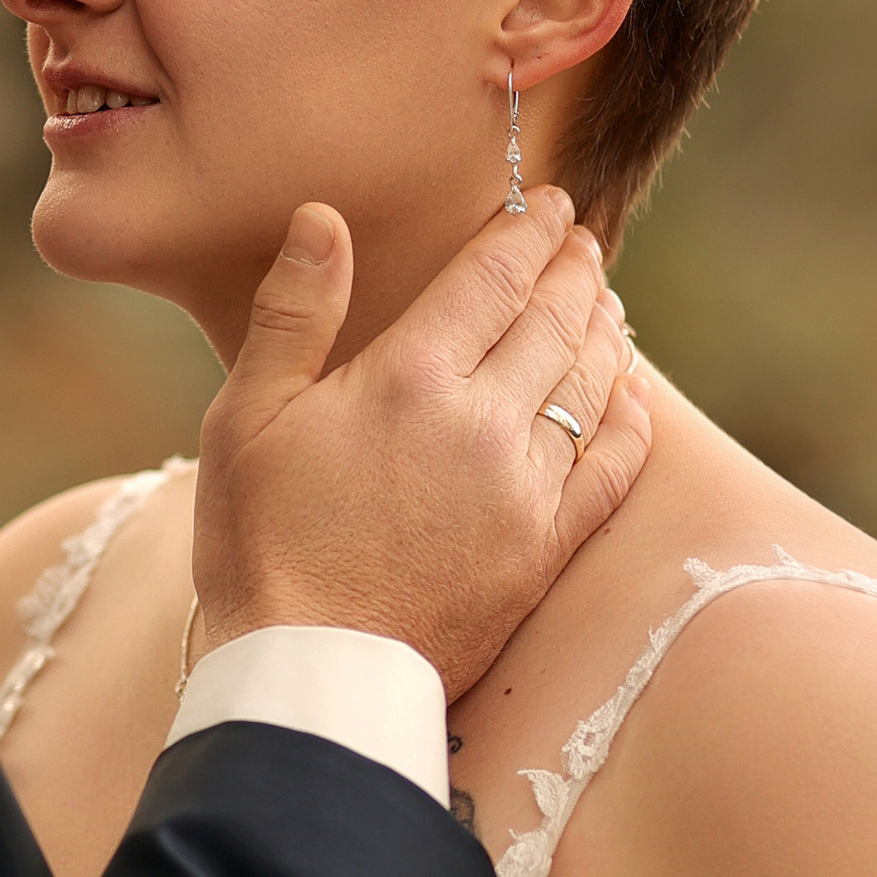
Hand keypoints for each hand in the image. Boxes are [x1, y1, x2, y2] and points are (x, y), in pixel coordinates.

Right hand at [192, 191, 649, 700]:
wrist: (311, 672)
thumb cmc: (261, 544)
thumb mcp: (246, 417)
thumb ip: (293, 312)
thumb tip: (323, 219)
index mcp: (411, 377)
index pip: (493, 277)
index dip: (526, 231)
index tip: (547, 204)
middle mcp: (484, 421)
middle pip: (553, 320)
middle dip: (572, 269)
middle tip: (581, 239)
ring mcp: (526, 489)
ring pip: (590, 384)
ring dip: (603, 330)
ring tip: (603, 300)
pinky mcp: (546, 549)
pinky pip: (612, 468)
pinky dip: (628, 420)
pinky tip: (630, 396)